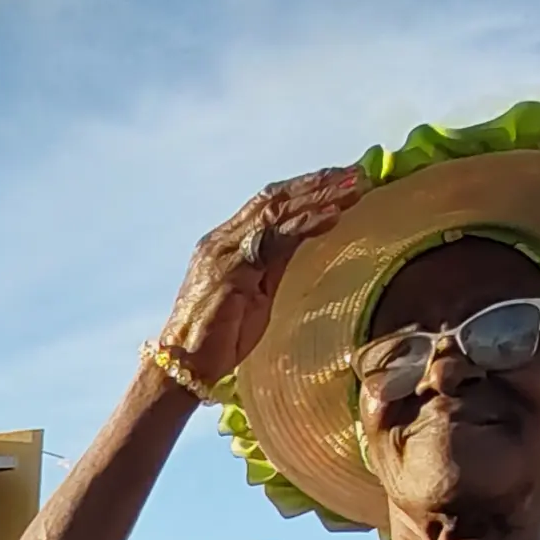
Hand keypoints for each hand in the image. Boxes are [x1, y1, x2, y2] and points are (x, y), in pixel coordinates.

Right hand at [154, 167, 368, 390]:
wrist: (183, 366)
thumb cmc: (218, 341)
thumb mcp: (255, 296)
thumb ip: (273, 267)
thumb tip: (303, 244)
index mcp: (225, 242)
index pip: (268, 204)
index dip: (305, 189)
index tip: (340, 181)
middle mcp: (223, 239)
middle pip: (275, 198)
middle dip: (317, 183)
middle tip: (355, 174)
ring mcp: (226, 251)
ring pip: (278, 210)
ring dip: (319, 196)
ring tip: (353, 188)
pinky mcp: (233, 269)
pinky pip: (276, 237)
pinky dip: (307, 223)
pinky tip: (333, 215)